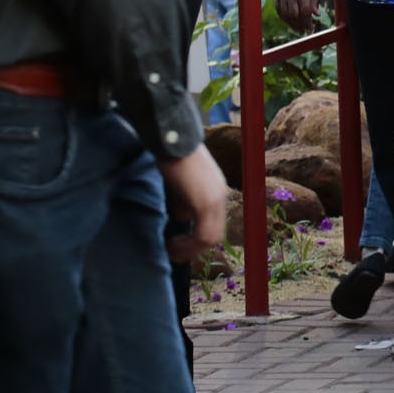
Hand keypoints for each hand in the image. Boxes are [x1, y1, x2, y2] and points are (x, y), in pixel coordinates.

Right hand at [158, 149, 228, 263]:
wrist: (173, 139)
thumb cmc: (173, 157)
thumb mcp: (182, 183)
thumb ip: (185, 201)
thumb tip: (182, 218)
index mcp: (216, 190)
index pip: (214, 223)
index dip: (197, 238)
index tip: (178, 244)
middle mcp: (220, 195)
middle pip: (215, 233)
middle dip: (194, 248)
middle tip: (175, 252)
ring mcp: (215, 199)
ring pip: (211, 237)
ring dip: (191, 249)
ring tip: (173, 251)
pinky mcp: (205, 203)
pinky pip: (203, 235)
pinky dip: (189, 245)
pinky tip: (173, 245)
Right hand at [275, 0, 320, 30]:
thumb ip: (315, 1)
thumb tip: (316, 14)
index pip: (305, 13)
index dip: (308, 23)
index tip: (310, 30)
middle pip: (295, 16)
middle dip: (299, 25)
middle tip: (303, 31)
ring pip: (285, 14)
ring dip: (291, 23)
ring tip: (296, 28)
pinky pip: (278, 8)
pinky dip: (282, 16)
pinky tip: (287, 20)